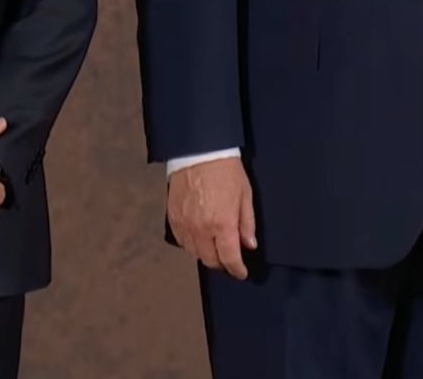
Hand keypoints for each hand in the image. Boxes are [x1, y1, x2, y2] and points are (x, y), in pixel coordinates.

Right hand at [167, 158, 257, 279]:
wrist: (199, 150)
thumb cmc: (225, 170)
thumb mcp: (245, 195)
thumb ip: (247, 223)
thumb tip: (249, 245)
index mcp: (222, 224)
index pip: (229, 258)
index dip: (237, 270)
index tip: (241, 272)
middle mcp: (201, 228)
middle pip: (210, 260)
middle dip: (222, 263)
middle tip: (229, 259)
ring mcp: (185, 224)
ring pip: (194, 253)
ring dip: (206, 254)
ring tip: (214, 247)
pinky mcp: (173, 217)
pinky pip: (181, 240)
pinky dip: (191, 244)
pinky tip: (198, 237)